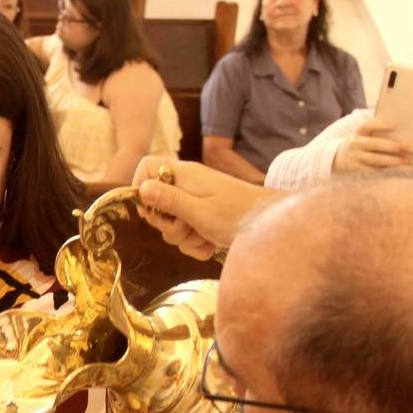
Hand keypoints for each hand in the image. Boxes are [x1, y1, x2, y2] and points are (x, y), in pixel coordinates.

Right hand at [133, 157, 276, 259]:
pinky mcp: (203, 219)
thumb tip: (142, 188)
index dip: (141, 188)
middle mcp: (187, 186)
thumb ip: (169, 200)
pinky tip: (210, 245)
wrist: (272, 227)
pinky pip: (185, 235)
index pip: (146, 168)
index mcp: (183, 175)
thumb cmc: (238, 214)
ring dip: (183, 238)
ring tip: (204, 236)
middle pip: (155, 203)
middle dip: (166, 224)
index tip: (151, 211)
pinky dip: (195, 244)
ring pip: (170, 224)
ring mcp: (195, 203)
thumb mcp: (199, 210)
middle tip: (186, 226)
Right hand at [333, 116, 412, 171]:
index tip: (394, 125)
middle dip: (389, 146)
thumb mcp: (362, 136)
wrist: (338, 158)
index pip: (367, 125)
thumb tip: (401, 129)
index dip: (380, 125)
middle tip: (403, 147)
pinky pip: (372, 170)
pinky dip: (385, 170)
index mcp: (358, 133)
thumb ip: (377, 132)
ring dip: (391, 160)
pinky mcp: (356, 170)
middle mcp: (355, 144)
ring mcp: (354, 157)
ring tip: (404, 161)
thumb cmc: (360, 144)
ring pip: (374, 159)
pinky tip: (396, 170)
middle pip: (373, 143)